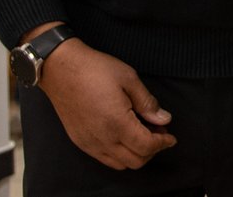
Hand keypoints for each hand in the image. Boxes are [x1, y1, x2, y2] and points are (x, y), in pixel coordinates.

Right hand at [38, 40, 176, 168]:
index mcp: (117, 123)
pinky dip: (120, 154)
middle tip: (159, 133)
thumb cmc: (94, 69)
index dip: (163, 143)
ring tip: (143, 134)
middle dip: (152, 150)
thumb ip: (147, 102)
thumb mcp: (129, 79)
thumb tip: (163, 119)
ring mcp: (89, 143)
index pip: (147, 146)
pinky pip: (105, 159)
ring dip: (136, 154)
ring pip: (120, 164)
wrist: (61, 68)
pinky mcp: (80, 141)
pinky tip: (124, 136)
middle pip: (136, 161)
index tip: (171, 136)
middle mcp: (103, 139)